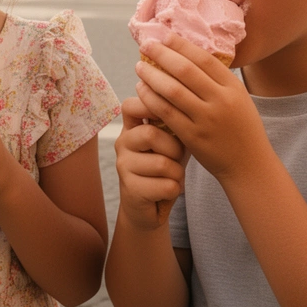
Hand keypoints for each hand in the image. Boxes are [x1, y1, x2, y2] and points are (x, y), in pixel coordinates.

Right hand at [113, 95, 187, 229]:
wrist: (152, 206)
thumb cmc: (166, 168)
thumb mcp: (171, 142)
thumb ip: (174, 123)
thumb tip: (184, 101)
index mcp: (131, 127)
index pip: (130, 106)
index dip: (150, 106)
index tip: (169, 116)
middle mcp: (122, 143)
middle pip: (150, 134)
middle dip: (174, 148)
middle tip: (176, 158)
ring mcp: (123, 166)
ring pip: (162, 164)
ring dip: (177, 173)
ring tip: (173, 176)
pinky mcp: (131, 189)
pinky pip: (166, 186)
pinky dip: (175, 189)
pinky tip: (168, 190)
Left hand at [136, 35, 271, 185]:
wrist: (249, 165)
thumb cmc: (241, 129)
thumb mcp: (238, 99)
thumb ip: (218, 81)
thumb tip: (189, 55)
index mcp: (234, 87)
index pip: (204, 59)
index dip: (182, 45)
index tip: (164, 36)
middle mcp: (221, 101)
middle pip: (186, 70)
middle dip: (162, 55)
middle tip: (145, 45)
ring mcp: (206, 119)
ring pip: (172, 90)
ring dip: (152, 76)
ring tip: (139, 67)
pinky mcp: (193, 136)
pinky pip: (166, 112)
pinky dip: (151, 98)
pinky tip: (141, 90)